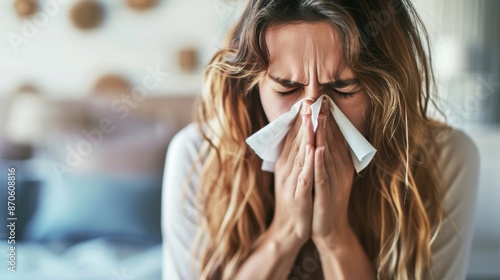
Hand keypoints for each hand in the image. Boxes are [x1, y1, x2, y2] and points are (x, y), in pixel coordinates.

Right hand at [269, 101, 314, 246]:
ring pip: (299, 154)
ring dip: (305, 135)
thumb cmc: (295, 201)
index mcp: (286, 164)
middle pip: (295, 141)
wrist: (289, 229)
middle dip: (303, 120)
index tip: (308, 100)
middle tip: (309, 99)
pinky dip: (308, 162)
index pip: (293, 137)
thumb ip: (297, 158)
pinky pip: (304, 175)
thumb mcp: (293, 177)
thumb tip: (304, 139)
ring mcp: (291, 182)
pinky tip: (312, 149)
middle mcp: (286, 169)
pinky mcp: (298, 195)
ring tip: (311, 116)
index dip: (301, 118)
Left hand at [311, 99, 354, 246]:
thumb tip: (323, 138)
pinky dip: (320, 162)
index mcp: (339, 165)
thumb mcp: (329, 176)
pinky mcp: (326, 195)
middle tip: (321, 99)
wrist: (329, 230)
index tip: (323, 100)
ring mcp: (334, 182)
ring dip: (324, 135)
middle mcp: (339, 171)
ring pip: (328, 154)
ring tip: (320, 116)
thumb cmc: (326, 201)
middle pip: (332, 141)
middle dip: (326, 120)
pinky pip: (323, 176)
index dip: (328, 119)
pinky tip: (317, 148)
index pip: (334, 138)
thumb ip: (328, 158)